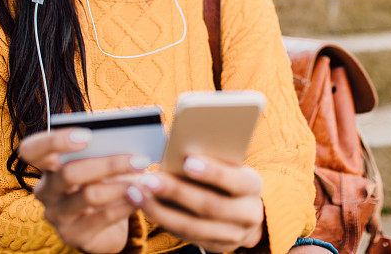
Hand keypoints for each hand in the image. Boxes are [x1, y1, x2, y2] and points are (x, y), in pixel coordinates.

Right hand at [18, 127, 148, 253]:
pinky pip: (101, 219)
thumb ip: (105, 143)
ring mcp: (56, 214)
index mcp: (47, 164)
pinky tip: (142, 197)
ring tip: (148, 182)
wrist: (107, 220)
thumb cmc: (103, 178)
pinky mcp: (72, 235)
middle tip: (141, 159)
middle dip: (109, 164)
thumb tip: (127, 128)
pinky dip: (125, 205)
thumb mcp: (101, 160)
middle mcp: (46, 189)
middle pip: (69, 173)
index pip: (31, 149)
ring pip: (88, 196)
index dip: (55, 140)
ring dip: (122, 186)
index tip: (87, 135)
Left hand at [127, 154, 265, 251]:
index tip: (188, 160)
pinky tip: (144, 205)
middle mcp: (248, 214)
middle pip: (210, 206)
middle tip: (149, 178)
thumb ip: (212, 160)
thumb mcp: (230, 166)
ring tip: (137, 192)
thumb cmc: (230, 178)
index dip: (213, 172)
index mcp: (253, 186)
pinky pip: (185, 236)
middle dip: (176, 191)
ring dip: (161, 210)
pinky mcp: (215, 247)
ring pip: (193, 227)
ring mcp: (232, 236)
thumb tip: (179, 147)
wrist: (245, 212)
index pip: (235, 180)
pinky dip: (163, 220)